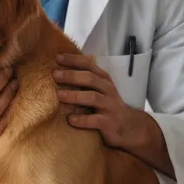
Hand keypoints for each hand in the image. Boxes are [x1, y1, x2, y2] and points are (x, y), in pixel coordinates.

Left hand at [53, 53, 174, 177]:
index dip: (74, 60)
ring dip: (74, 96)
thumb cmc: (106, 105)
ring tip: (59, 95)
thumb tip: (60, 66)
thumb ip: (84, 78)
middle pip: (90, 79)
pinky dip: (82, 120)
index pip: (89, 65)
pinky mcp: (109, 123)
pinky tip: (70, 119)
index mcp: (103, 79)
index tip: (57, 57)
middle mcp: (107, 90)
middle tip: (55, 74)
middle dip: (71, 75)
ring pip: (92, 98)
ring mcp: (109, 106)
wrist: (128, 126)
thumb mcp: (99, 88)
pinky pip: (95, 120)